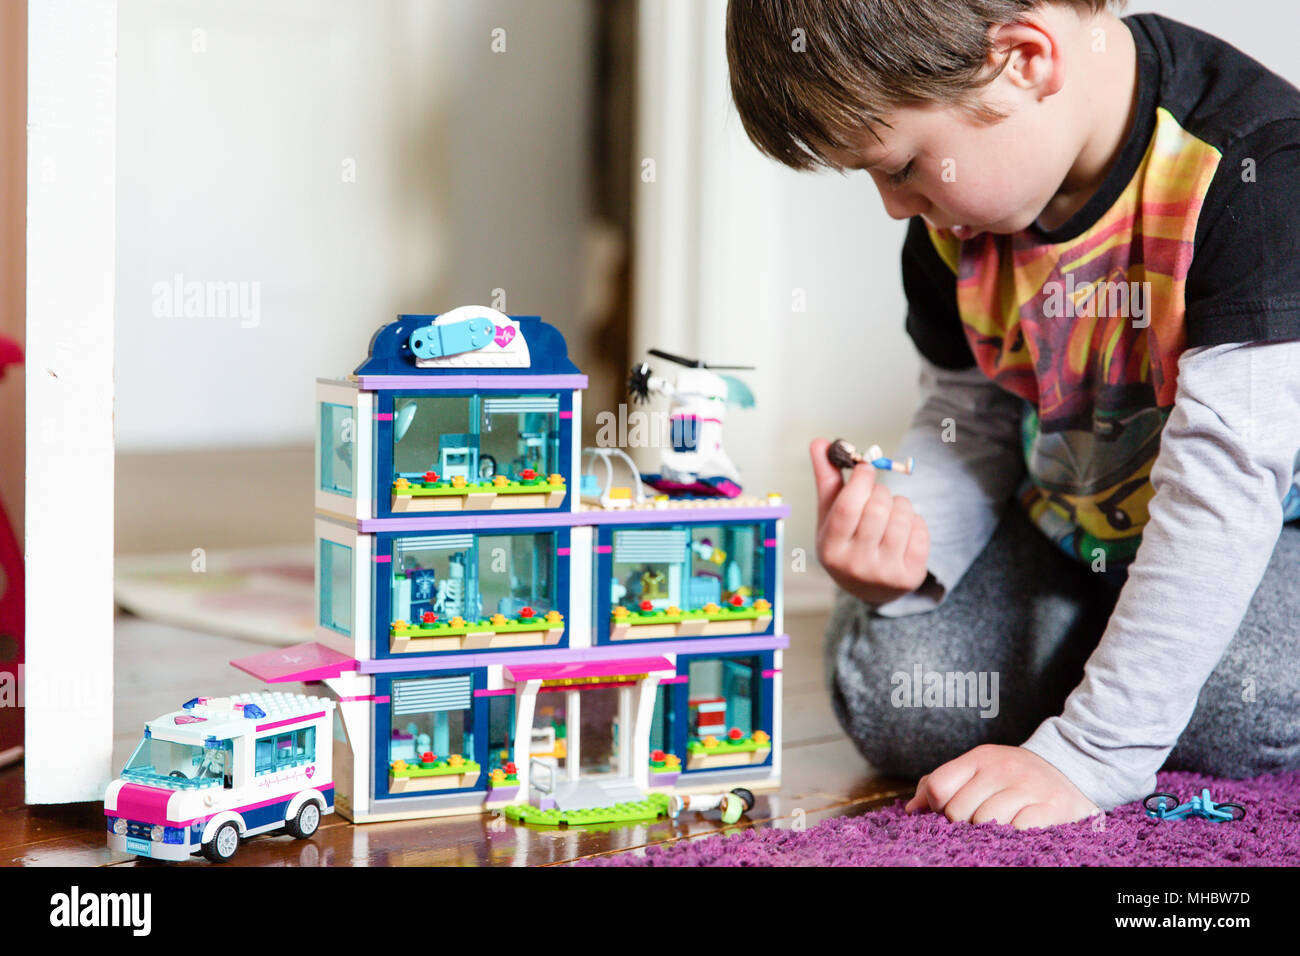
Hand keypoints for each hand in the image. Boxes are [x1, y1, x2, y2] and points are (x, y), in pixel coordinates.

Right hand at [811, 437, 929, 605]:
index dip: (861, 479)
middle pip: (877, 508)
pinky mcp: (909, 576)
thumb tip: (819, 442)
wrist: (869, 588)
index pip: (848, 505)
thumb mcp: (831, 515)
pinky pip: (920, 530)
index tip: (866, 468)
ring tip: (891, 510)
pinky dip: (915, 521)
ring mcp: (884, 573)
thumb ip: (827, 479)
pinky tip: (904, 529)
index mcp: (830, 548)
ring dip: (900, 503)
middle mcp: (855, 565)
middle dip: (881, 491)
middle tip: (878, 494)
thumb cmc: (847, 541)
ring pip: (902, 516)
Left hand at [904, 744, 1099, 828]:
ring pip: (985, 822)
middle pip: (958, 810)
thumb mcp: (979, 769)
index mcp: (980, 758)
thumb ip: (943, 783)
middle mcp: (1002, 769)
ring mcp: (1028, 787)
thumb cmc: (1014, 775)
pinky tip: (1017, 829)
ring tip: (998, 826)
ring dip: (988, 831)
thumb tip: (912, 808)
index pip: (939, 786)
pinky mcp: (1051, 807)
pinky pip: (1017, 829)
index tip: (949, 812)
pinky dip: (1012, 835)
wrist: (1072, 767)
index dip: (937, 807)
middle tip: (978, 822)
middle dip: (963, 824)